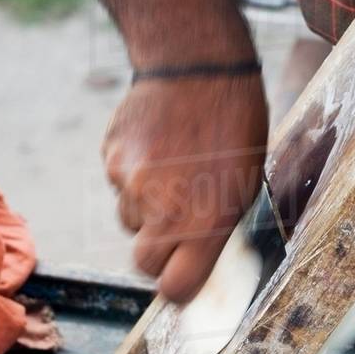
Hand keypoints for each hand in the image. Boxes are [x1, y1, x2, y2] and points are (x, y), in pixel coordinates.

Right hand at [103, 73, 267, 302]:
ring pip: (130, 221)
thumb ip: (217, 229)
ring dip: (146, 211)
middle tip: (178, 229)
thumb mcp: (245, 184)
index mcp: (204, 221)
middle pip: (144, 263)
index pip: (174, 287)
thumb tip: (199, 266)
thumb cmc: (234, 124)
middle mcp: (161, 209)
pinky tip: (156, 150)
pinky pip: (118, 186)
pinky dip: (134, 178)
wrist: (197, 65)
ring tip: (172, 174)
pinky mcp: (110, 159)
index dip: (178, 288)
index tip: (183, 281)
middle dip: (159, 254)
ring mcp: (130, 184)